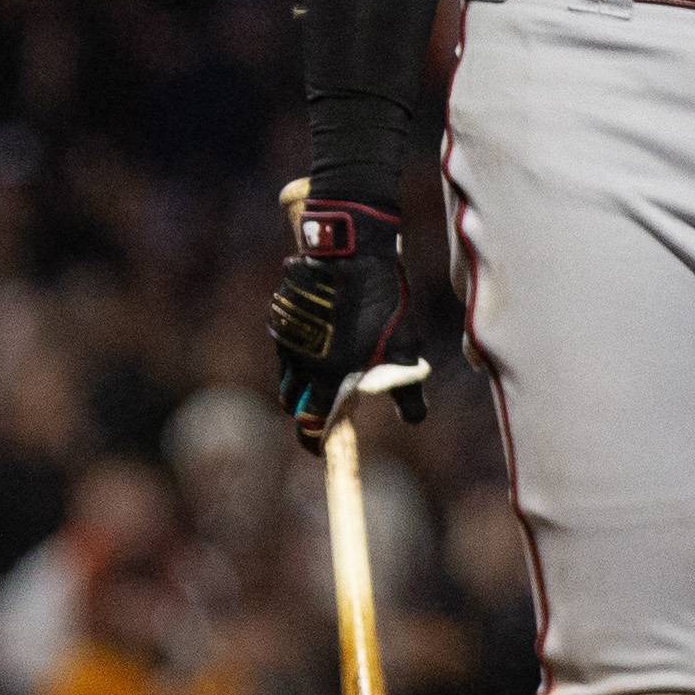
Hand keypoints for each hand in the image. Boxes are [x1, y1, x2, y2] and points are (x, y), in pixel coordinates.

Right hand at [270, 184, 423, 437]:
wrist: (349, 251)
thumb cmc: (379, 302)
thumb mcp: (402, 348)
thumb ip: (406, 390)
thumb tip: (415, 419)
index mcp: (325, 379)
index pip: (310, 427)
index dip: (315, 440)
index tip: (322, 444)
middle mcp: (297, 363)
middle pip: (291, 402)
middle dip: (305, 407)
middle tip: (328, 399)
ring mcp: (285, 337)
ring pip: (285, 371)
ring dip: (300, 376)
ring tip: (328, 362)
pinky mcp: (280, 314)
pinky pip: (284, 341)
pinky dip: (298, 346)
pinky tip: (322, 330)